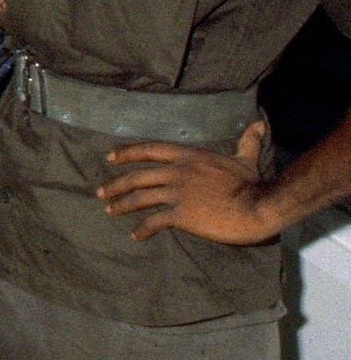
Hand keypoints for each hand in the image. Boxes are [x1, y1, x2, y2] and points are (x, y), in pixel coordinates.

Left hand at [96, 120, 278, 243]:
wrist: (258, 206)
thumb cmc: (252, 183)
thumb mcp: (245, 158)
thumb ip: (246, 141)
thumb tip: (258, 125)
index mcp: (189, 156)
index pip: (150, 150)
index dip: (127, 153)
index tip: (110, 157)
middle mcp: (177, 172)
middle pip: (137, 176)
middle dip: (115, 184)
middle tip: (100, 192)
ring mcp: (177, 193)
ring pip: (140, 198)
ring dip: (121, 205)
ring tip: (110, 211)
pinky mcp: (180, 215)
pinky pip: (154, 221)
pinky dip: (142, 229)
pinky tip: (135, 235)